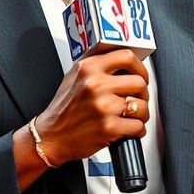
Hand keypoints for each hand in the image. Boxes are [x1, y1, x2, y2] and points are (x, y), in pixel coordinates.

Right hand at [34, 49, 149, 166]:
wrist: (51, 136)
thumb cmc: (63, 109)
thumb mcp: (73, 76)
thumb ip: (95, 64)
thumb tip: (120, 59)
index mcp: (89, 68)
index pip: (126, 56)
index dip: (139, 67)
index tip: (141, 74)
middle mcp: (96, 84)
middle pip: (139, 82)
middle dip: (143, 93)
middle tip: (137, 98)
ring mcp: (103, 106)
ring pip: (141, 106)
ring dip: (142, 113)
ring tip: (133, 116)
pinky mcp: (109, 127)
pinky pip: (138, 126)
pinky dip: (137, 130)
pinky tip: (128, 129)